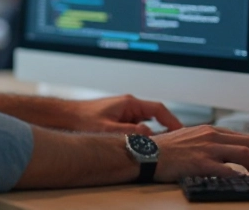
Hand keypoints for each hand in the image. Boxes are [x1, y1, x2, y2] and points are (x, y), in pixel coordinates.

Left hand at [64, 94, 184, 134]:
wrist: (66, 116)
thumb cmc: (83, 119)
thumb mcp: (108, 129)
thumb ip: (130, 132)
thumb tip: (149, 135)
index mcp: (129, 103)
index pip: (159, 109)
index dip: (173, 121)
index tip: (182, 131)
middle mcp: (129, 105)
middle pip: (156, 116)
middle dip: (166, 128)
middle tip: (175, 142)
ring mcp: (124, 111)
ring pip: (146, 122)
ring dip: (153, 133)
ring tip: (161, 145)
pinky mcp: (119, 118)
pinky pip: (137, 126)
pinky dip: (143, 134)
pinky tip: (142, 144)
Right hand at [152, 125, 248, 180]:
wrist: (147, 153)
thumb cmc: (164, 149)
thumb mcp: (188, 138)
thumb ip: (204, 142)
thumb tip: (218, 153)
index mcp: (208, 130)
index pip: (240, 137)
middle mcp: (211, 136)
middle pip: (247, 143)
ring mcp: (207, 149)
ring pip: (243, 154)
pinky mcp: (202, 163)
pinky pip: (228, 170)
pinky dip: (240, 177)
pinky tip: (242, 182)